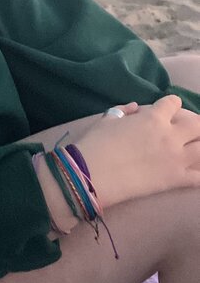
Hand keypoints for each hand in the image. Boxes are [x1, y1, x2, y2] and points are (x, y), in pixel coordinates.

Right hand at [76, 95, 199, 208]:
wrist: (93, 174)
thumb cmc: (96, 143)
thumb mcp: (106, 120)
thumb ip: (122, 111)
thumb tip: (134, 108)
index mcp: (153, 117)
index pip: (173, 103)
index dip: (170, 105)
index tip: (167, 109)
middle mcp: (170, 135)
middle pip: (198, 125)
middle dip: (196, 125)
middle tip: (188, 131)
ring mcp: (176, 158)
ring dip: (198, 148)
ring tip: (191, 151)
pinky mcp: (176, 179)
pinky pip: (199, 178)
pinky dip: (198, 175)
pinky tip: (193, 174)